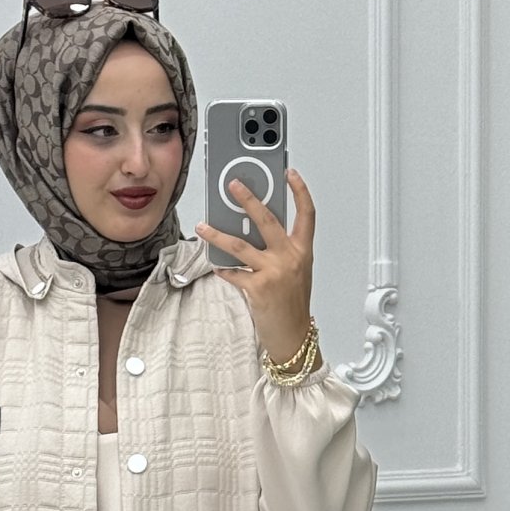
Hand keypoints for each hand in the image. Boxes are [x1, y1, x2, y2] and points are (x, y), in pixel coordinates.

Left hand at [197, 167, 315, 365]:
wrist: (293, 337)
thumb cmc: (292, 306)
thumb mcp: (295, 272)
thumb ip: (281, 251)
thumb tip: (255, 232)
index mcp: (302, 251)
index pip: (306, 214)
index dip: (299, 191)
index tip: (289, 173)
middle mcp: (290, 258)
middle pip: (267, 219)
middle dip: (248, 198)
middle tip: (233, 185)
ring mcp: (274, 272)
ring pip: (240, 245)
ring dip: (218, 235)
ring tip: (203, 227)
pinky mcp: (258, 288)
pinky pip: (234, 273)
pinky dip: (223, 269)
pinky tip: (216, 264)